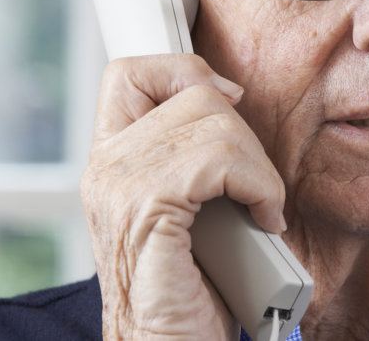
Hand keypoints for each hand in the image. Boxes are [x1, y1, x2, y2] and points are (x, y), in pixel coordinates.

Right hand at [82, 54, 288, 340]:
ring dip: (258, 168)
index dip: (186, 72)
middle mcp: (105, 168)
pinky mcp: (146, 209)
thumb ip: (194, 159)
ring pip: (212, 121)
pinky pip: (221, 159)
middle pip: (191, 92)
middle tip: (256, 190)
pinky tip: (263, 220)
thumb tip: (232, 103)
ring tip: (262, 211)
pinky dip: (260, 187)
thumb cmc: (191, 295)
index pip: (130, 72)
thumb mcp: (191, 210)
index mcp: (111, 163)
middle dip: (244, 135)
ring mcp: (119, 187)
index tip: (229, 107)